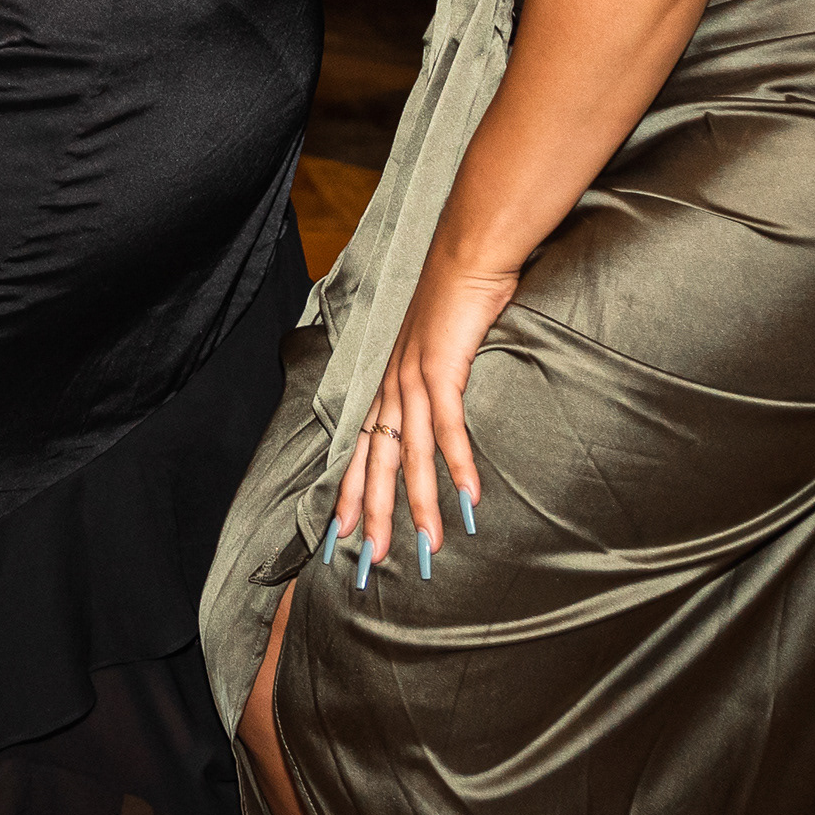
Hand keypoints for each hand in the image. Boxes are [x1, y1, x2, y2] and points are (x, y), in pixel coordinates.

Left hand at [333, 253, 518, 581]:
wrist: (466, 256)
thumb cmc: (455, 303)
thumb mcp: (435, 350)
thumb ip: (432, 386)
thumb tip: (437, 420)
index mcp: (387, 384)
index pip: (361, 448)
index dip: (352, 491)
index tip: (344, 534)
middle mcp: (391, 384)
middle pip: (376, 460)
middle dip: (373, 512)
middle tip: (372, 559)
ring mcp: (413, 377)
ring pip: (410, 453)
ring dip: (420, 502)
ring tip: (428, 547)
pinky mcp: (441, 368)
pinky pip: (447, 426)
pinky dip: (458, 463)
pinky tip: (469, 498)